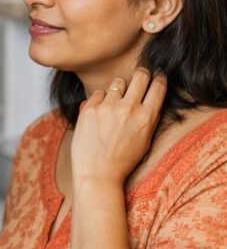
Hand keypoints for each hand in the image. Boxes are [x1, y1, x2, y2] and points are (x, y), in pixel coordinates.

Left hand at [71, 68, 166, 187]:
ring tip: (114, 106)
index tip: (156, 75)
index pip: (158, 86)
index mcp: (146, 118)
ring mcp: (108, 107)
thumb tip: (151, 94)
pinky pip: (98, 93)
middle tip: (139, 76)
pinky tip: (99, 116)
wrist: (98, 174)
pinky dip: (100, 101)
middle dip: (141, 74)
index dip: (158, 78)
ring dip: (117, 90)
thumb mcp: (145, 140)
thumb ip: (148, 117)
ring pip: (117, 83)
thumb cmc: (122, 161)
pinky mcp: (90, 109)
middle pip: (140, 75)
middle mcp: (129, 109)